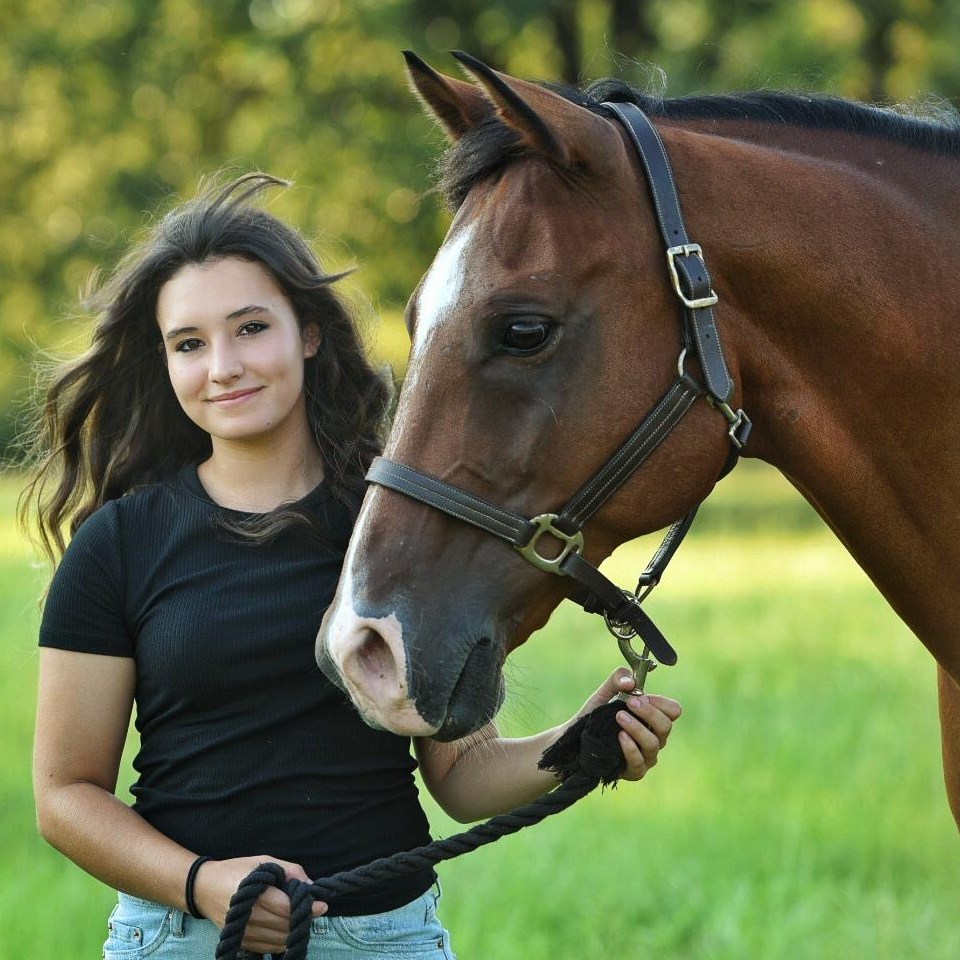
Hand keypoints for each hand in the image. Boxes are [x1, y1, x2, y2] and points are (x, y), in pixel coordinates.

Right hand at [193, 855, 327, 953]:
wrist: (204, 888)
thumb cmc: (236, 871)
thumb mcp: (263, 861)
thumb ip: (288, 870)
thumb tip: (310, 885)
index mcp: (254, 893)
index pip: (286, 907)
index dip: (307, 907)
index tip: (322, 904)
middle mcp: (249, 917)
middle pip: (285, 925)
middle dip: (302, 919)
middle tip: (311, 909)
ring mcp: (244, 933)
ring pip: (279, 940)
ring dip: (293, 931)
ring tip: (299, 918)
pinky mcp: (241, 943)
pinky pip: (268, 948)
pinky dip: (281, 940)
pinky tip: (286, 929)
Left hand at [577, 668, 681, 781]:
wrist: (576, 738)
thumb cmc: (596, 715)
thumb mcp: (604, 693)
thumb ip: (617, 680)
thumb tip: (630, 681)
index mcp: (653, 718)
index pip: (673, 711)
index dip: (661, 702)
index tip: (641, 696)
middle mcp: (654, 737)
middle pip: (666, 726)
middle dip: (649, 712)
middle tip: (630, 703)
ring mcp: (646, 756)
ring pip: (653, 744)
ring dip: (637, 728)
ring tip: (619, 717)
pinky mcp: (634, 771)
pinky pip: (639, 763)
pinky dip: (630, 749)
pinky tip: (620, 737)